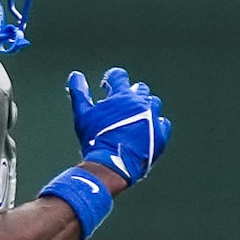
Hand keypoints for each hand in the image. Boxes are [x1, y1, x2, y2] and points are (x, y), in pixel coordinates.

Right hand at [67, 69, 168, 183]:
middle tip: (120, 105)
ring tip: (134, 117)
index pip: (119, 76)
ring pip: (154, 103)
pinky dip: (155, 123)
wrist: (113, 164)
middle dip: (130, 93)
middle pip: (140, 89)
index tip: (107, 86)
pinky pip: (163, 122)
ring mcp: (153, 117)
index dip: (112, 79)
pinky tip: (146, 128)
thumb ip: (79, 93)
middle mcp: (141, 103)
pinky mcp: (160, 133)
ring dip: (145, 106)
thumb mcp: (83, 115)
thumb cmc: (95, 139)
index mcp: (122, 96)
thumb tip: (75, 75)